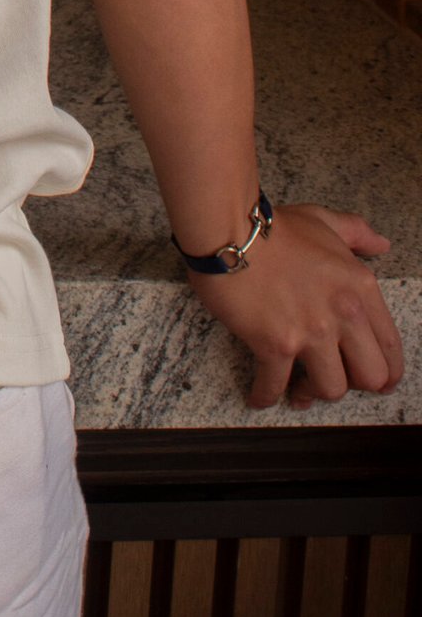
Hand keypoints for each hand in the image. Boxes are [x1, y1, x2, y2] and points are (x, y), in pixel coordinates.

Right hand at [184, 200, 404, 410]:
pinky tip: (258, 396)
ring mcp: (309, 331)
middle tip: (333, 379)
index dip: (386, 372)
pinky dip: (265, 395)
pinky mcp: (273, 343)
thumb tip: (381, 244)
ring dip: (312, 393)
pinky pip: (275, 384)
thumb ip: (356, 232)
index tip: (377, 383)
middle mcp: (342, 313)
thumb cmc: (273, 226)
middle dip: (353, 385)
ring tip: (297, 389)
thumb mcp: (322, 220)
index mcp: (359, 287)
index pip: (390, 346)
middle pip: (369, 377)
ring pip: (330, 389)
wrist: (228, 228)